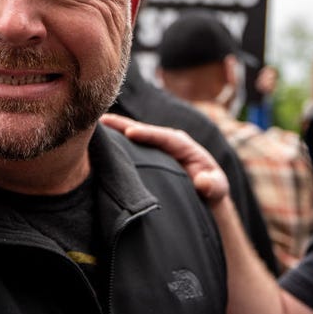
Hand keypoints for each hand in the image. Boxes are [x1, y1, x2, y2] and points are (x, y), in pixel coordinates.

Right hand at [101, 113, 229, 204]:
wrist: (204, 193)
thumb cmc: (212, 188)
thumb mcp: (217, 188)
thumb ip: (213, 185)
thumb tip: (201, 181)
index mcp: (182, 145)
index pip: (163, 136)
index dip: (147, 133)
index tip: (130, 133)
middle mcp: (166, 141)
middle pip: (142, 130)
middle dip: (123, 125)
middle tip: (103, 120)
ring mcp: (154, 146)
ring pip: (132, 136)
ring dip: (115, 131)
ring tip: (95, 126)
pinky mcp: (146, 154)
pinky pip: (129, 146)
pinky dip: (115, 141)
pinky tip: (99, 140)